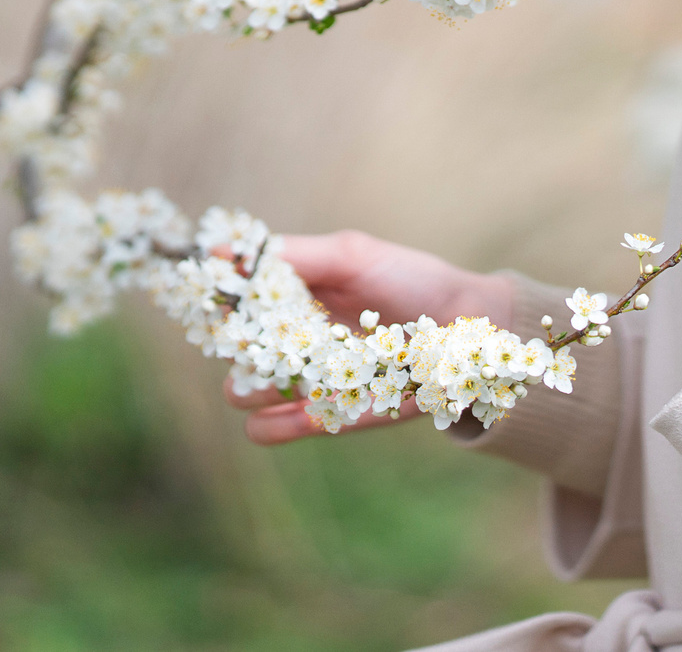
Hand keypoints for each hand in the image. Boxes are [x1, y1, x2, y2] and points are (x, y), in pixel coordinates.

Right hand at [223, 230, 508, 444]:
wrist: (464, 325)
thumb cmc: (409, 280)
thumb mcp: (349, 256)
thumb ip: (291, 255)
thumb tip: (220, 252)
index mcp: (294, 298)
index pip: (234, 308)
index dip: (219, 308)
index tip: (216, 303)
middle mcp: (293, 340)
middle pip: (234, 355)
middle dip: (234, 350)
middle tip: (251, 342)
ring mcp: (308, 380)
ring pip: (247, 395)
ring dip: (250, 387)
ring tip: (273, 377)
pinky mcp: (331, 415)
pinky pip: (278, 428)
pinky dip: (273, 423)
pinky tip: (281, 413)